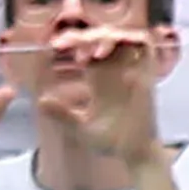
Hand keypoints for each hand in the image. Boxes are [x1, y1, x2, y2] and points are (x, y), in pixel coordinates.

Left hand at [41, 23, 165, 163]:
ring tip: (87, 50)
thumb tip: (40, 101)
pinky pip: (145, 44)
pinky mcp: (147, 73)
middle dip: (84, 34)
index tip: (56, 46)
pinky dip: (129, 39)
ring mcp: (132, 70)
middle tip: (64, 42)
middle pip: (103, 37)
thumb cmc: (110, 142)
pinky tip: (105, 52)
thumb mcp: (80, 127)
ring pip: (122, 36)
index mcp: (99, 78)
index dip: (74, 41)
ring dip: (104, 35)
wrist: (133, 155)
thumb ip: (62, 115)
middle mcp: (116, 70)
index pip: (88, 48)